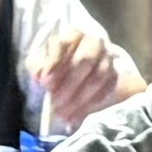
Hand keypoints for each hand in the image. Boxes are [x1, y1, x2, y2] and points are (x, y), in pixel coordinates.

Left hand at [28, 4, 137, 132]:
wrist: (77, 70)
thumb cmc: (55, 64)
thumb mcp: (40, 63)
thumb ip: (37, 67)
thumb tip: (39, 76)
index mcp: (73, 35)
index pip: (64, 44)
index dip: (54, 63)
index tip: (44, 83)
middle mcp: (93, 42)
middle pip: (84, 60)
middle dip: (68, 85)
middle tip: (54, 104)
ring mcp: (107, 58)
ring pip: (98, 77)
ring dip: (79, 99)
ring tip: (63, 114)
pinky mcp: (114, 74)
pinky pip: (106, 90)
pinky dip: (90, 105)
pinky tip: (75, 116)